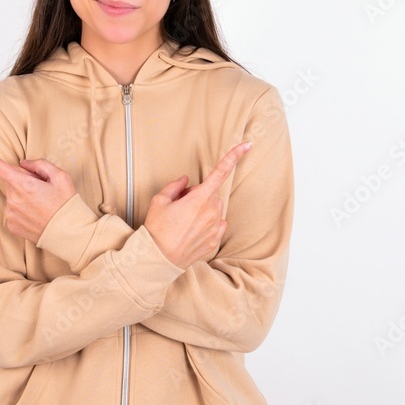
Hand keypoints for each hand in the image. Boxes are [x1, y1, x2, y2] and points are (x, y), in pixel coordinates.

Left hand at [0, 143, 76, 243]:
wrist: (69, 235)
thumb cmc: (66, 205)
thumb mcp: (60, 177)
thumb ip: (39, 164)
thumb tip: (23, 164)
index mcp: (23, 184)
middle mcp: (13, 199)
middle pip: (11, 180)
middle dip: (24, 180)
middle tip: (44, 189)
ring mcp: (10, 213)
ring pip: (13, 196)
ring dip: (25, 196)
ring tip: (43, 205)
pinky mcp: (12, 225)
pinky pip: (14, 210)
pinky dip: (24, 210)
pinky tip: (38, 215)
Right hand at [143, 142, 251, 269]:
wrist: (158, 259)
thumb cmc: (156, 229)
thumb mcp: (159, 201)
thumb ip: (175, 186)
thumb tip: (185, 180)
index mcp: (199, 198)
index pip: (220, 172)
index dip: (234, 157)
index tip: (247, 145)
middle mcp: (211, 212)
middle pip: (211, 193)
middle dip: (198, 194)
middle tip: (180, 205)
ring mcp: (215, 228)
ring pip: (214, 209)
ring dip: (203, 209)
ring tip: (183, 221)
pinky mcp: (214, 241)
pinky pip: (217, 224)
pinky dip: (207, 223)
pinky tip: (192, 230)